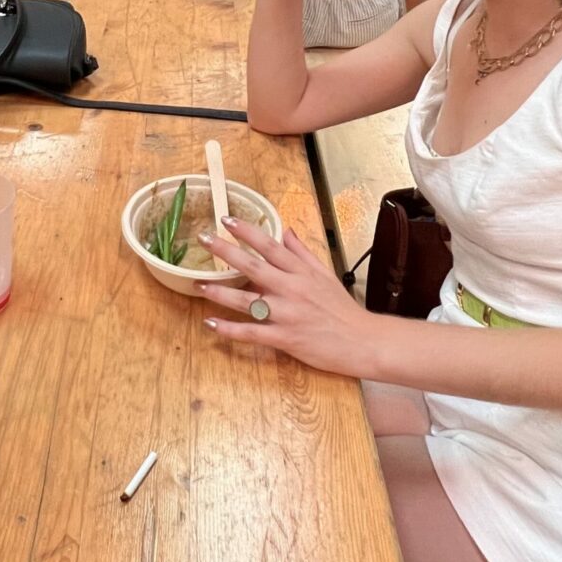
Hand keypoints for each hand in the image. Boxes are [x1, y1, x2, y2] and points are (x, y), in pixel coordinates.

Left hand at [195, 218, 370, 377]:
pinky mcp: (286, 338)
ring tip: (198, 284)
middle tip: (203, 240)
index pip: (270, 246)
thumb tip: (286, 230)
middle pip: (254, 267)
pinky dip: (230, 329)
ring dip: (221, 293)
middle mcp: (292, 289)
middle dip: (226, 252)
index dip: (247, 231)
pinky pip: (253, 333)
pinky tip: (211, 323)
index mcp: (301, 272)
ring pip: (248, 301)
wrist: (363, 342)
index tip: (226, 219)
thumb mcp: (325, 274)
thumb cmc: (342, 308)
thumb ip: (302, 253)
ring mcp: (288, 314)